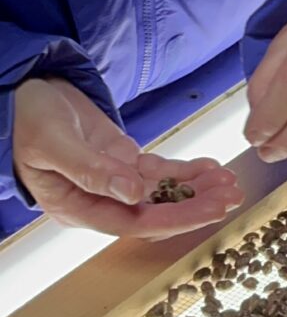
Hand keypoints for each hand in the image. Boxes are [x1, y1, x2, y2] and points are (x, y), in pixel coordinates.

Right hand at [13, 78, 242, 237]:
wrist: (25, 92)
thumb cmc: (27, 119)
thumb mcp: (54, 143)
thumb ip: (91, 171)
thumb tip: (132, 195)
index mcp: (76, 208)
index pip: (133, 223)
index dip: (174, 218)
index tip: (209, 211)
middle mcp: (98, 200)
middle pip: (155, 212)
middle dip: (196, 206)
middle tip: (231, 197)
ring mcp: (114, 181)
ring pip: (163, 192)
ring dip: (197, 188)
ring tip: (230, 182)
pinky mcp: (124, 162)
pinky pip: (161, 172)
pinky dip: (187, 171)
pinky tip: (211, 167)